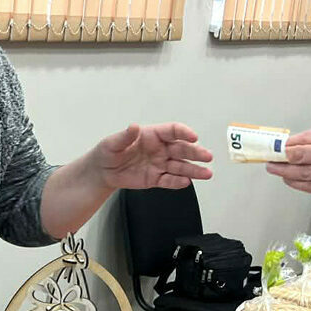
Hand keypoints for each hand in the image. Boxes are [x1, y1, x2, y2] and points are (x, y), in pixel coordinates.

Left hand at [91, 123, 212, 190]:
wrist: (103, 171)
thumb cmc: (108, 152)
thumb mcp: (113, 142)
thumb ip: (125, 136)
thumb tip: (133, 127)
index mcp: (152, 135)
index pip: (172, 131)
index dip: (184, 133)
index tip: (193, 137)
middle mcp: (160, 149)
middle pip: (181, 149)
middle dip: (195, 153)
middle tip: (207, 157)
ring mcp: (159, 164)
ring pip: (180, 166)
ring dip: (193, 170)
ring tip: (206, 174)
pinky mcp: (155, 179)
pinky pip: (169, 180)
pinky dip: (177, 182)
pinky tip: (186, 182)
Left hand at [265, 128, 310, 208]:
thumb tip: (299, 144)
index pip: (308, 140)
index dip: (289, 144)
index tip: (279, 145)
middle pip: (301, 157)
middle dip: (281, 158)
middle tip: (269, 158)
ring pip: (303, 175)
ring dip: (285, 173)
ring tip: (274, 169)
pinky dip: (298, 184)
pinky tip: (290, 181)